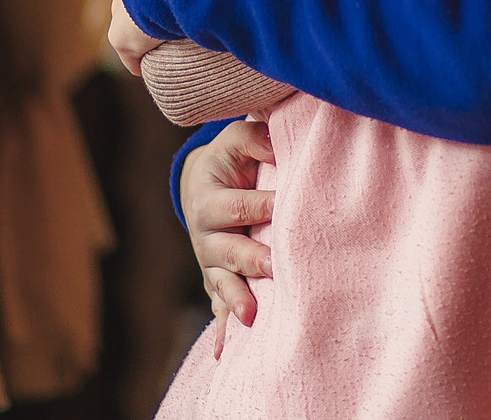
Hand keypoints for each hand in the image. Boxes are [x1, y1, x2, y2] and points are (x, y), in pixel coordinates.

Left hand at [106, 0, 214, 74]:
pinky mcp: (126, 39)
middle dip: (145, 9)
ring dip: (145, 36)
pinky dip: (139, 60)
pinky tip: (147, 68)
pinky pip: (131, 55)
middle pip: (131, 2)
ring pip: (132, 29)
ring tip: (169, 45)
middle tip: (171, 20)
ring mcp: (123, 14)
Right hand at [181, 119, 276, 354]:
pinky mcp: (217, 284)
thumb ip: (255, 139)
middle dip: (253, 260)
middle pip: (231, 251)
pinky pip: (219, 309)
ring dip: (237, 301)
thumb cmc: (231, 161)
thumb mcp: (237, 141)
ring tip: (252, 316)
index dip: (264, 207)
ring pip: (224, 284)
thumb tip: (277, 147)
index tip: (287, 208)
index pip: (241, 206)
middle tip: (277, 267)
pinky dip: (222, 331)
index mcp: (210, 201)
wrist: (203, 186)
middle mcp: (207, 237)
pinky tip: (225, 353)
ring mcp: (212, 265)